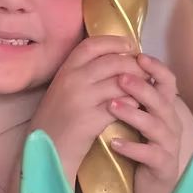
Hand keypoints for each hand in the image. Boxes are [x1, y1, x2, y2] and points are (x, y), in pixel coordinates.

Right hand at [29, 36, 144, 180]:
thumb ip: (82, 74)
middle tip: (144, 70)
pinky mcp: (90, 120)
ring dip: (137, 85)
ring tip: (145, 89)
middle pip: (112, 62)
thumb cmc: (57, 120)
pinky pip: (120, 106)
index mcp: (65, 70)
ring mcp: (81, 100)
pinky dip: (132, 104)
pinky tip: (136, 107)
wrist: (47, 150)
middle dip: (133, 64)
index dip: (114, 42)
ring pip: (119, 83)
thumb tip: (115, 60)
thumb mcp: (63, 90)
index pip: (92, 45)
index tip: (130, 45)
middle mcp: (72, 80)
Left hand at [108, 53, 181, 192]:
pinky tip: (114, 143)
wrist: (153, 191)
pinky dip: (132, 147)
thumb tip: (116, 68)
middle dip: (141, 86)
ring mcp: (169, 145)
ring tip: (112, 106)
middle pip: (161, 100)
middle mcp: (171, 124)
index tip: (138, 55)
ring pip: (156, 125)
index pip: (168, 81)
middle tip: (120, 76)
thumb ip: (136, 98)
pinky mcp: (162, 166)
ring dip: (134, 114)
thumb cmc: (142, 150)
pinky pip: (149, 154)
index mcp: (166, 109)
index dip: (156, 68)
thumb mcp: (141, 120)